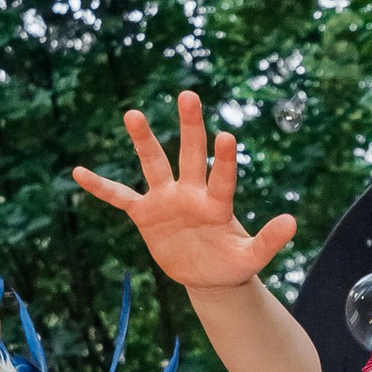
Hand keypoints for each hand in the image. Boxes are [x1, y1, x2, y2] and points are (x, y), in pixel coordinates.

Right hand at [73, 92, 297, 289]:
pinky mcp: (146, 214)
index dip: (223, 159)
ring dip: (144, 140)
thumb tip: (293, 221)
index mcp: (218, 203)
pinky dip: (100, 187)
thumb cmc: (232, 264)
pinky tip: (78, 172)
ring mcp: (167, 200)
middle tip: (189, 95)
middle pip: (190, 154)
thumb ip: (269, 241)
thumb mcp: (251, 258)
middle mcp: (192, 192)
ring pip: (154, 163)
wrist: (209, 276)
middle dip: (190, 126)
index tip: (226, 136)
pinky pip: (119, 197)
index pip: (222, 177)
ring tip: (133, 113)